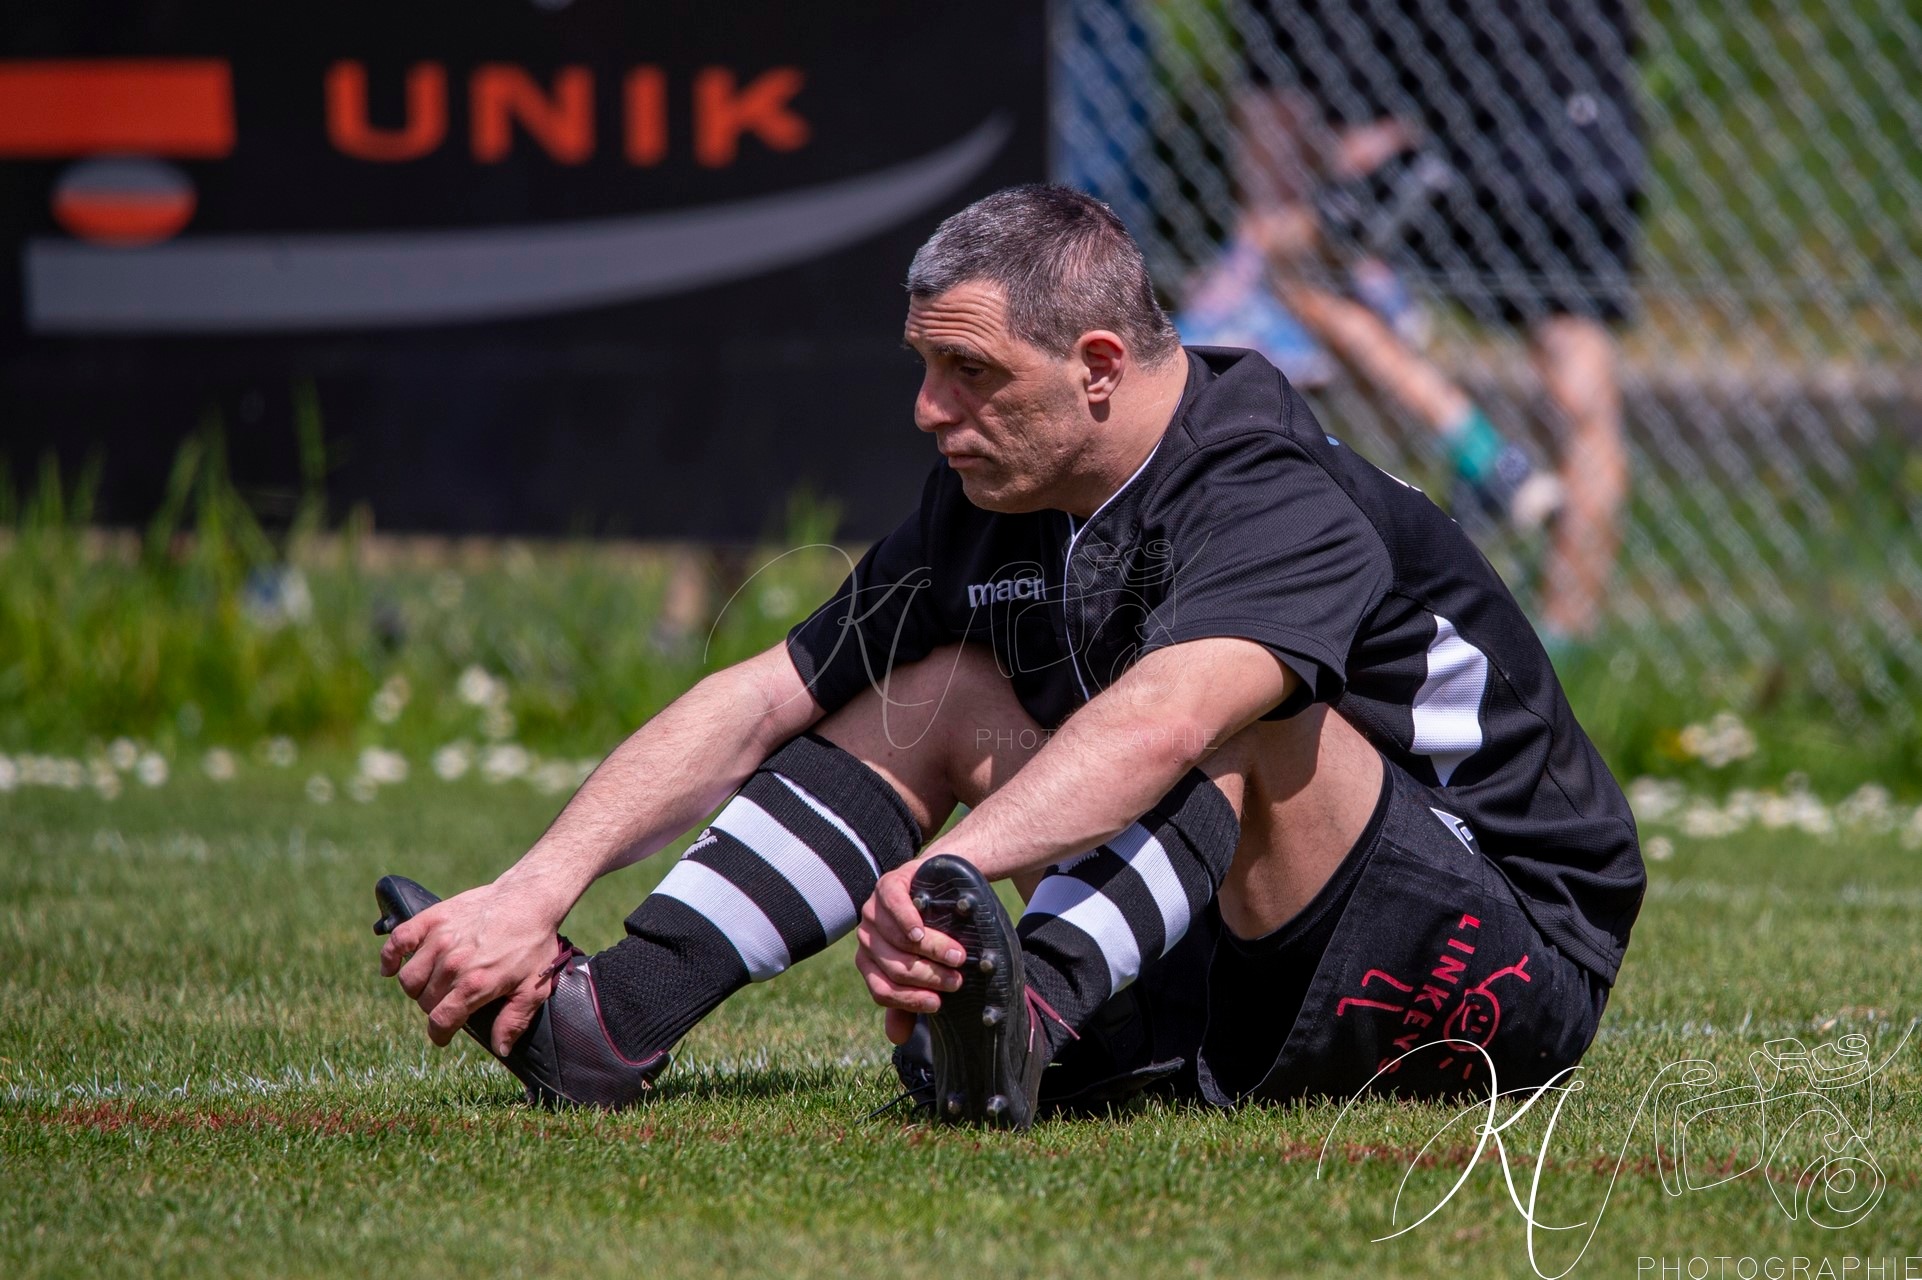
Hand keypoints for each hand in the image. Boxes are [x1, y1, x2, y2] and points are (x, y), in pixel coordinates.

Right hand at [377, 881, 563, 1054]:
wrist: (530, 898)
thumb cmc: (534, 943)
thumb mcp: (534, 987)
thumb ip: (514, 1021)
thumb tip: (500, 1050)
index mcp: (475, 984)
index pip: (441, 1021)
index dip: (440, 1034)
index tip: (443, 1035)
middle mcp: (453, 964)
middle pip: (425, 1001)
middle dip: (435, 1007)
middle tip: (450, 1000)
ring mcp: (439, 940)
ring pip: (409, 978)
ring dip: (417, 987)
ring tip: (433, 984)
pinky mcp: (432, 918)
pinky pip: (398, 942)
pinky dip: (389, 957)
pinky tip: (392, 968)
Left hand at [854, 854, 968, 1044]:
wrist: (943, 889)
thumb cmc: (935, 935)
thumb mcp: (923, 969)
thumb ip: (908, 999)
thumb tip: (895, 1038)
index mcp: (870, 963)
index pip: (882, 991)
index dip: (910, 1000)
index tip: (940, 1004)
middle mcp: (867, 939)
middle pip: (894, 966)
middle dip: (928, 976)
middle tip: (957, 979)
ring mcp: (873, 911)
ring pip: (898, 939)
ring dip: (930, 950)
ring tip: (958, 956)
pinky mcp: (887, 886)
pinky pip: (891, 905)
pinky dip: (908, 920)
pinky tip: (923, 931)